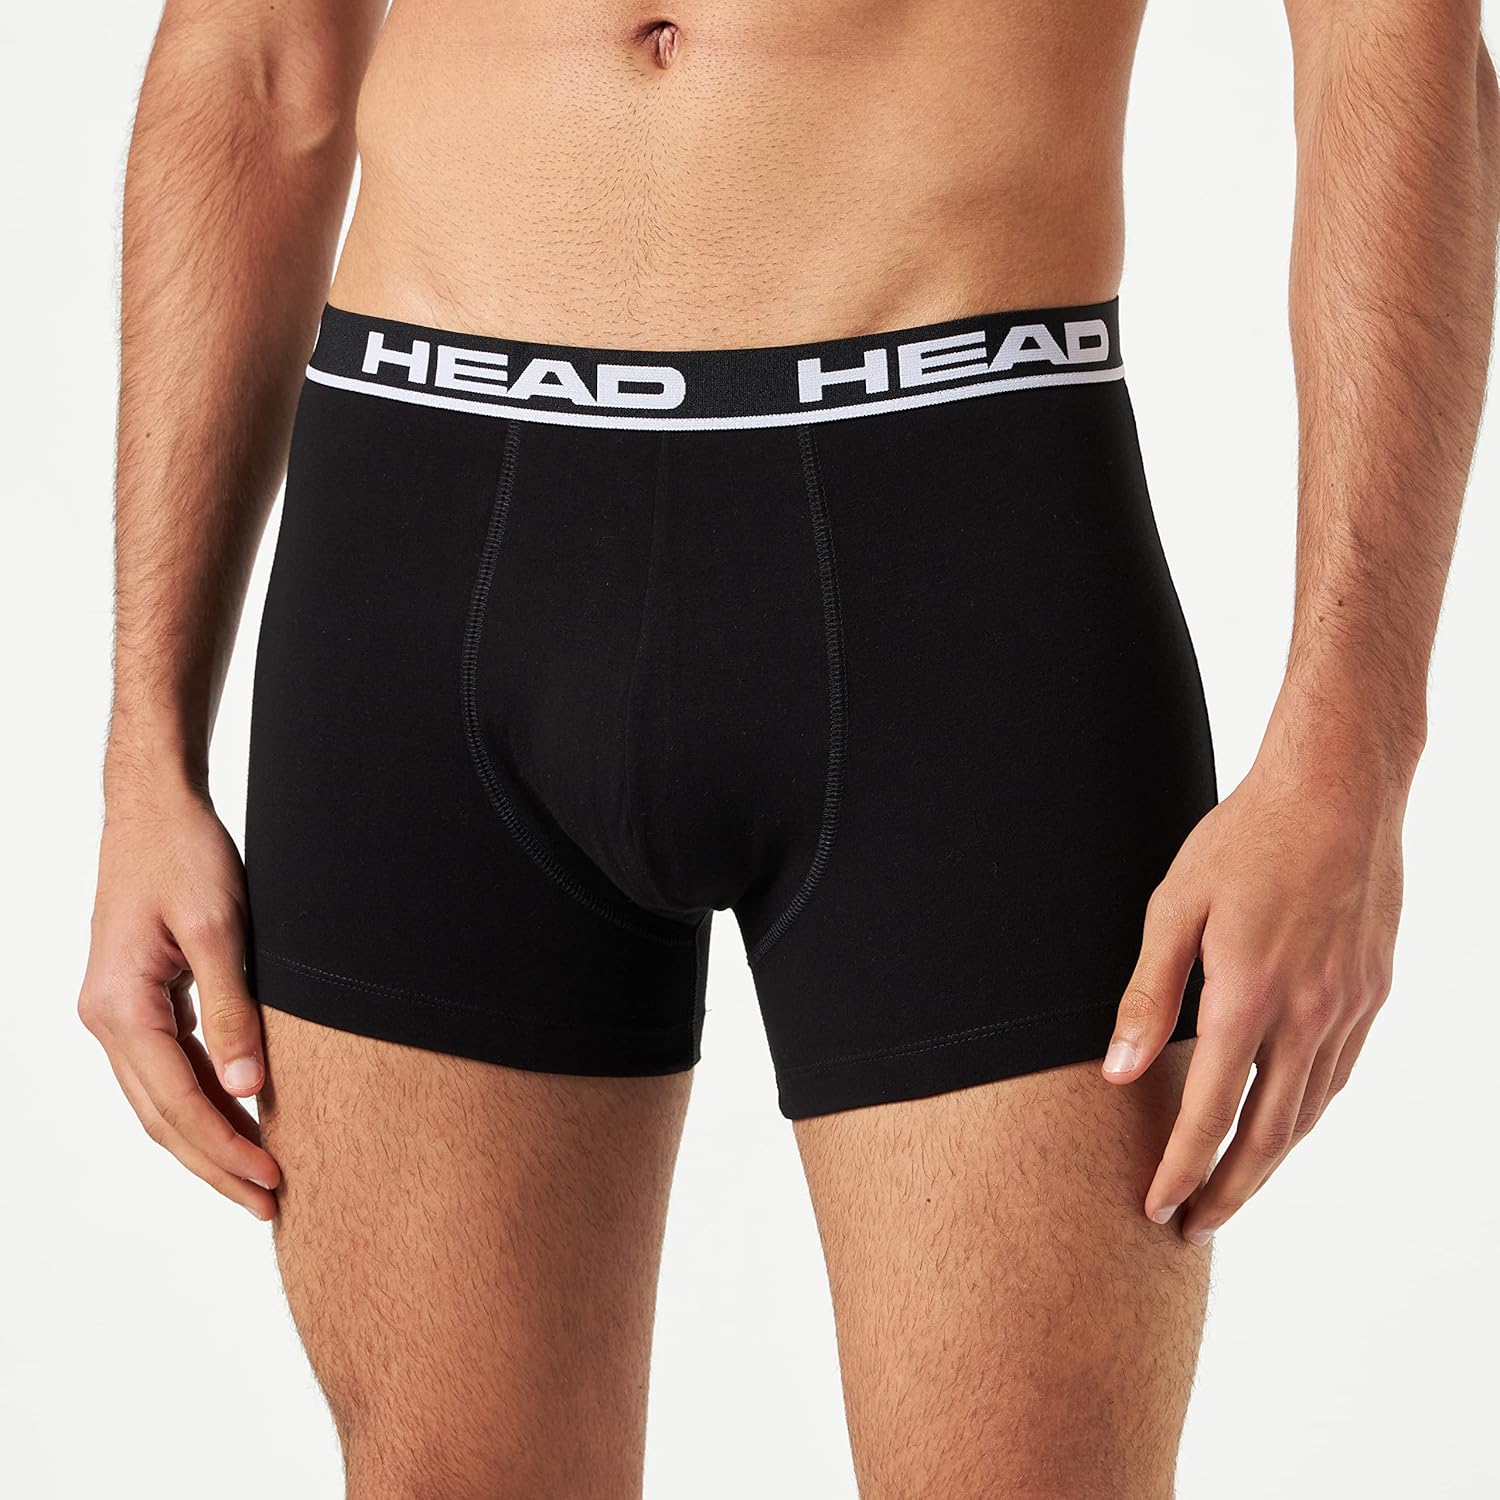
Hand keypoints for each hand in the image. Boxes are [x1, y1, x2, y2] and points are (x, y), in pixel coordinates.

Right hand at [79, 773, 279, 1218]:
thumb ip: (234, 1009)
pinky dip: (202, 1100)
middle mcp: (107, 1020)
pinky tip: (239, 1119)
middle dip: (215, 1165)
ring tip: (259, 1177)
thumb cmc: (184, 856)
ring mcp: (116, 1013)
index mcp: (120, 1008)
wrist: (151, 810)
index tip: (272, 1182)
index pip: (177, 1103)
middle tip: (271, 1205)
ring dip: (208, 1140)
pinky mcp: (136, 1001)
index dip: (225, 1149)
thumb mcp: (221, 929)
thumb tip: (250, 1088)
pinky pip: (168, 1069)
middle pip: (162, 1117)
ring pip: (161, 1100)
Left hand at [1102, 747, 1403, 1243]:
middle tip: (1192, 1228)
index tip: (1155, 1209)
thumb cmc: (1244, 838)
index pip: (1209, 1111)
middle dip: (1227, 1191)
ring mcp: (1348, 1006)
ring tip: (1230, 1188)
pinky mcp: (1372, 992)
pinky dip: (1306, 1115)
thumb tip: (1118, 1071)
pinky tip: (1283, 1125)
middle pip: (1267, 1135)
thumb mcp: (1174, 906)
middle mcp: (1306, 1013)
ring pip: (1308, 1113)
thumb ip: (1146, 994)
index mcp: (1247, 994)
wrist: (1339, 789)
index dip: (1179, 1169)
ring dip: (1269, 1161)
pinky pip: (1338, 1075)